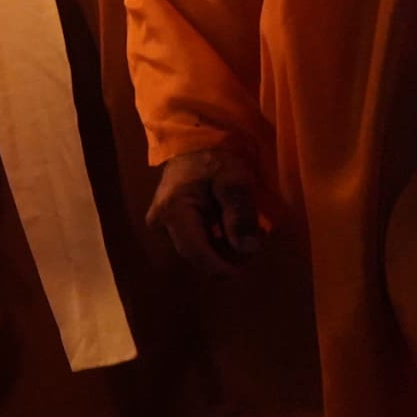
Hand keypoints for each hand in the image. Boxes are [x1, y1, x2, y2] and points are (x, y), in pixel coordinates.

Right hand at [147, 146, 265, 275]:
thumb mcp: (235, 181)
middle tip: (255, 245)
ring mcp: (161, 225)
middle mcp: (160, 223)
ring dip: (222, 249)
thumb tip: (248, 250)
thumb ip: (241, 215)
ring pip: (195, 250)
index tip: (244, 273)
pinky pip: (194, 242)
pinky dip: (215, 241)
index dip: (219, 268)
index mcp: (173, 212)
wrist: (193, 143)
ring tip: (247, 234)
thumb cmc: (215, 158)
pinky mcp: (167, 224)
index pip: (195, 252)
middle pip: (195, 254)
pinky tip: (231, 230)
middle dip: (225, 257)